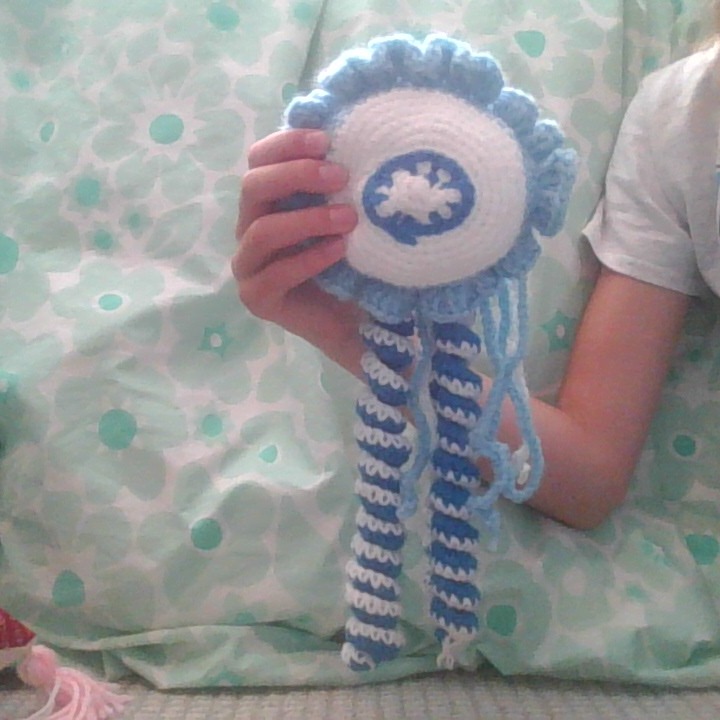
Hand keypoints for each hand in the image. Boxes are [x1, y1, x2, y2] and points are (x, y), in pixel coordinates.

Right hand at [233, 129, 364, 374]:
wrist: (354, 319)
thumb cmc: (349, 261)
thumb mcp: (344, 215)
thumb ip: (337, 183)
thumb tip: (350, 136)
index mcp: (266, 201)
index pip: (259, 159)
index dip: (287, 144)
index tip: (327, 140)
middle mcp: (249, 227)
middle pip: (253, 187)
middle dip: (296, 175)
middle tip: (340, 176)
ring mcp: (248, 264)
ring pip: (262, 231)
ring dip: (307, 219)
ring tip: (348, 218)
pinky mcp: (257, 297)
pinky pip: (276, 272)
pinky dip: (309, 258)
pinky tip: (339, 250)